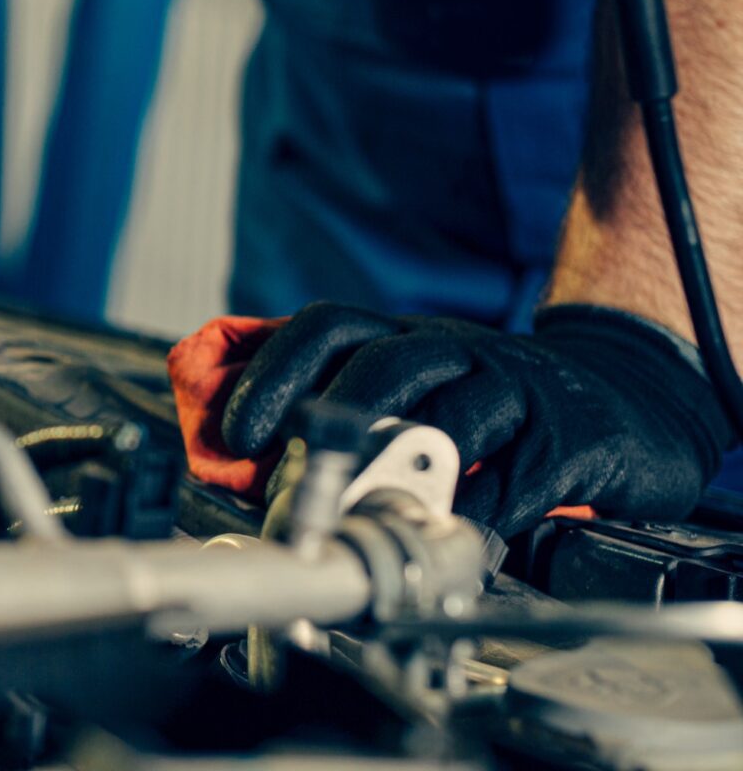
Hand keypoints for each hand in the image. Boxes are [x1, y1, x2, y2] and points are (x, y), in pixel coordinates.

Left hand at [222, 302, 731, 535]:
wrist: (626, 399)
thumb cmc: (493, 404)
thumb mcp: (416, 388)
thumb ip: (338, 410)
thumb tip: (234, 453)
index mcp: (405, 336)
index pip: (328, 328)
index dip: (274, 373)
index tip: (234, 432)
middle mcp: (457, 349)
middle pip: (386, 364)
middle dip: (328, 418)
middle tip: (292, 477)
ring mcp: (517, 387)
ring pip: (454, 417)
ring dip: (404, 470)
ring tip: (364, 511)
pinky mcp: (570, 436)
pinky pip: (518, 475)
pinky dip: (479, 509)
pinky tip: (450, 531)